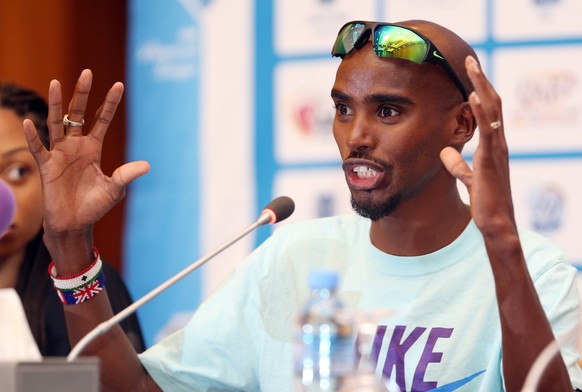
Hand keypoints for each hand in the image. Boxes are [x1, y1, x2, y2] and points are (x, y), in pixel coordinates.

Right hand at [24, 69, 149, 236]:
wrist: (75, 225)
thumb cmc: (94, 206)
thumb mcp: (115, 189)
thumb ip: (126, 175)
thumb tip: (146, 165)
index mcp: (93, 148)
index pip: (102, 120)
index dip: (110, 104)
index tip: (119, 85)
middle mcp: (76, 146)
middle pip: (79, 114)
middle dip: (83, 94)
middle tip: (88, 72)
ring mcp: (60, 154)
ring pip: (57, 123)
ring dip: (56, 104)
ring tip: (56, 82)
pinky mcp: (47, 167)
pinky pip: (39, 148)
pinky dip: (34, 136)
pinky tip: (30, 122)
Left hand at [440, 56, 515, 238]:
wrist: (496, 223)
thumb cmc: (486, 202)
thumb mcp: (468, 178)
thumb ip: (458, 165)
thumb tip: (445, 152)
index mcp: (494, 146)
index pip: (490, 112)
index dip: (481, 91)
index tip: (470, 73)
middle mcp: (499, 144)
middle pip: (493, 104)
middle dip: (481, 81)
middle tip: (470, 60)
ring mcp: (497, 151)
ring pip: (493, 111)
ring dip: (482, 87)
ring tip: (472, 67)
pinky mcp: (490, 161)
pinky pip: (488, 131)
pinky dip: (483, 112)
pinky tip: (475, 97)